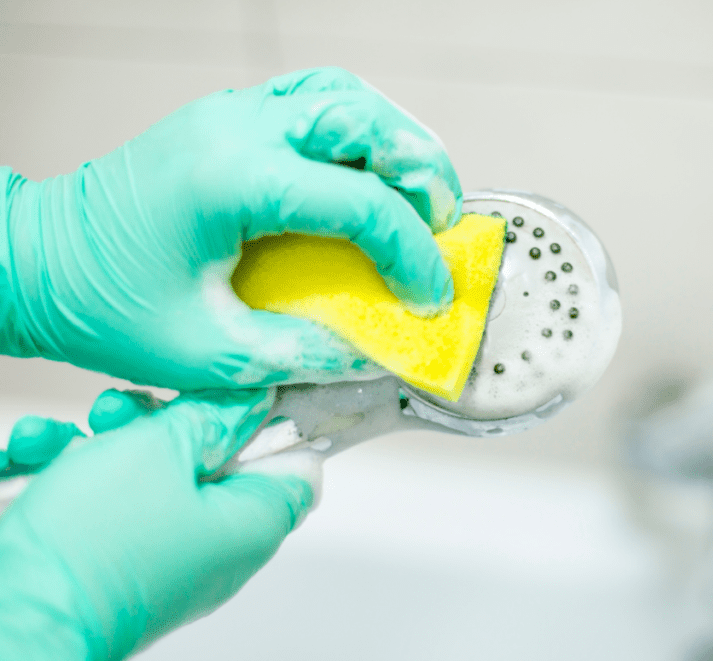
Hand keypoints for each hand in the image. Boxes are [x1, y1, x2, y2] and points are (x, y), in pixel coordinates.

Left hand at [0, 67, 461, 389]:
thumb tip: (368, 356)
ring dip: (396, 138)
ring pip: (345, 94)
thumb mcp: (206, 352)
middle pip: (364, 119)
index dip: (411, 253)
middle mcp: (237, 130)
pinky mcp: (230, 118)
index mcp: (233, 182)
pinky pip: (314, 98)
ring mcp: (232, 114)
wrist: (39, 261)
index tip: (428, 296)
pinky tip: (370, 170)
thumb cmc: (103, 302)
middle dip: (423, 173)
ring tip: (420, 193)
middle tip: (444, 229)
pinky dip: (359, 126)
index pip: (359, 203)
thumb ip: (297, 356)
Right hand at [0, 387, 318, 659]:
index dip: (273, 423)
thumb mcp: (162, 449)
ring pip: (150, 476)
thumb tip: (249, 400)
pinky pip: (106, 505)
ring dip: (109, 441)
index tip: (240, 392)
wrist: (22, 612)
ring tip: (77, 430)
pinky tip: (37, 451)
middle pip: (212, 463)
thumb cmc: (98, 543)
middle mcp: (213, 547)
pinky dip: (74, 472)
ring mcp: (162, 557)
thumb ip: (211, 416)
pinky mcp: (110, 562)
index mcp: (250, 524)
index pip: (295, 468)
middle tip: (128, 409)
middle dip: (166, 423)